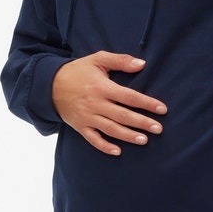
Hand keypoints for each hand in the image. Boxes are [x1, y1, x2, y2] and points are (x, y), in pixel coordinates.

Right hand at [52, 51, 167, 156]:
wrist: (50, 85)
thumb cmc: (78, 71)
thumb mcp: (98, 59)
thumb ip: (120, 60)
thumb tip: (142, 64)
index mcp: (102, 86)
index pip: (129, 96)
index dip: (147, 103)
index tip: (162, 109)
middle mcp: (95, 103)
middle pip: (122, 115)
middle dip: (142, 123)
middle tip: (159, 129)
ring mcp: (87, 117)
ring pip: (111, 129)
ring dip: (128, 136)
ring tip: (144, 141)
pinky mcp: (80, 127)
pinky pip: (93, 139)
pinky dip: (105, 146)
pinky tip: (118, 152)